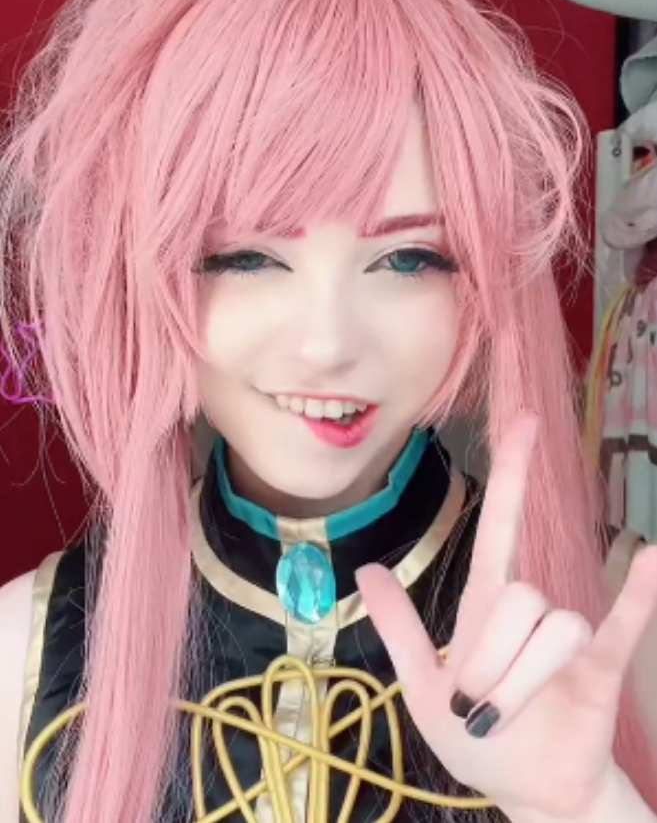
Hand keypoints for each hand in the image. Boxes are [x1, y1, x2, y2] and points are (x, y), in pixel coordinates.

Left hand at [357, 415, 656, 820]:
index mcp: (484, 607)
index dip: (511, 474)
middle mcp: (528, 611)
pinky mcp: (598, 671)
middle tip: (476, 705)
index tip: (524, 422)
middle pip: (516, 597)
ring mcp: (566, 638)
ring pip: (552, 630)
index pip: (499, 527)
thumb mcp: (419, 686)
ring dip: (520, 682)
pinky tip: (652, 562)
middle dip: (492, 658)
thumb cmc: (472, 737)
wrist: (525, 792)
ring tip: (506, 715)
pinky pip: (617, 630)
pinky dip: (636, 600)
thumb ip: (397, 628)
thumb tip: (364, 568)